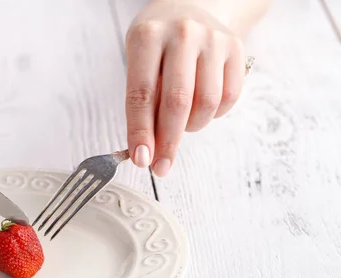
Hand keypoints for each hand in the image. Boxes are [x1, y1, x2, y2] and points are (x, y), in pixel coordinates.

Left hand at [125, 1, 245, 175]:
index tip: (141, 159)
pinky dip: (213, 115)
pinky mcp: (236, 49)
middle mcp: (182, 34)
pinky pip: (229, 98)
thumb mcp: (138, 63)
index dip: (141, 131)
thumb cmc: (157, 45)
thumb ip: (142, 103)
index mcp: (147, 36)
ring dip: (192, 127)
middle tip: (161, 166)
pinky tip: (201, 110)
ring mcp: (212, 39)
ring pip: (206, 103)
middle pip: (177, 102)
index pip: (142, 93)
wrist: (191, 7)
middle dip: (168, 142)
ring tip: (181, 124)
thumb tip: (146, 150)